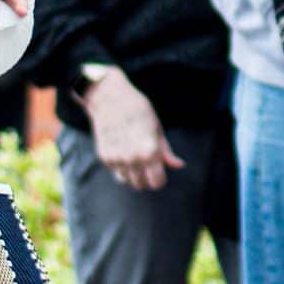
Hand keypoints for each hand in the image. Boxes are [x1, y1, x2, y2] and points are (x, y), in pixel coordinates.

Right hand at [82, 69, 183, 190]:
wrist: (109, 98)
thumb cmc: (138, 110)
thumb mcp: (157, 128)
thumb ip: (166, 151)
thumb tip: (179, 165)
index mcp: (149, 152)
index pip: (157, 182)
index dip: (160, 179)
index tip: (160, 172)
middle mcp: (132, 159)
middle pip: (142, 185)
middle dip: (147, 178)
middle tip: (148, 165)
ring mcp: (116, 159)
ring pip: (128, 181)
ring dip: (133, 174)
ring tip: (135, 157)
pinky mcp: (104, 157)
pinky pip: (116, 171)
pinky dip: (121, 166)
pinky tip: (123, 150)